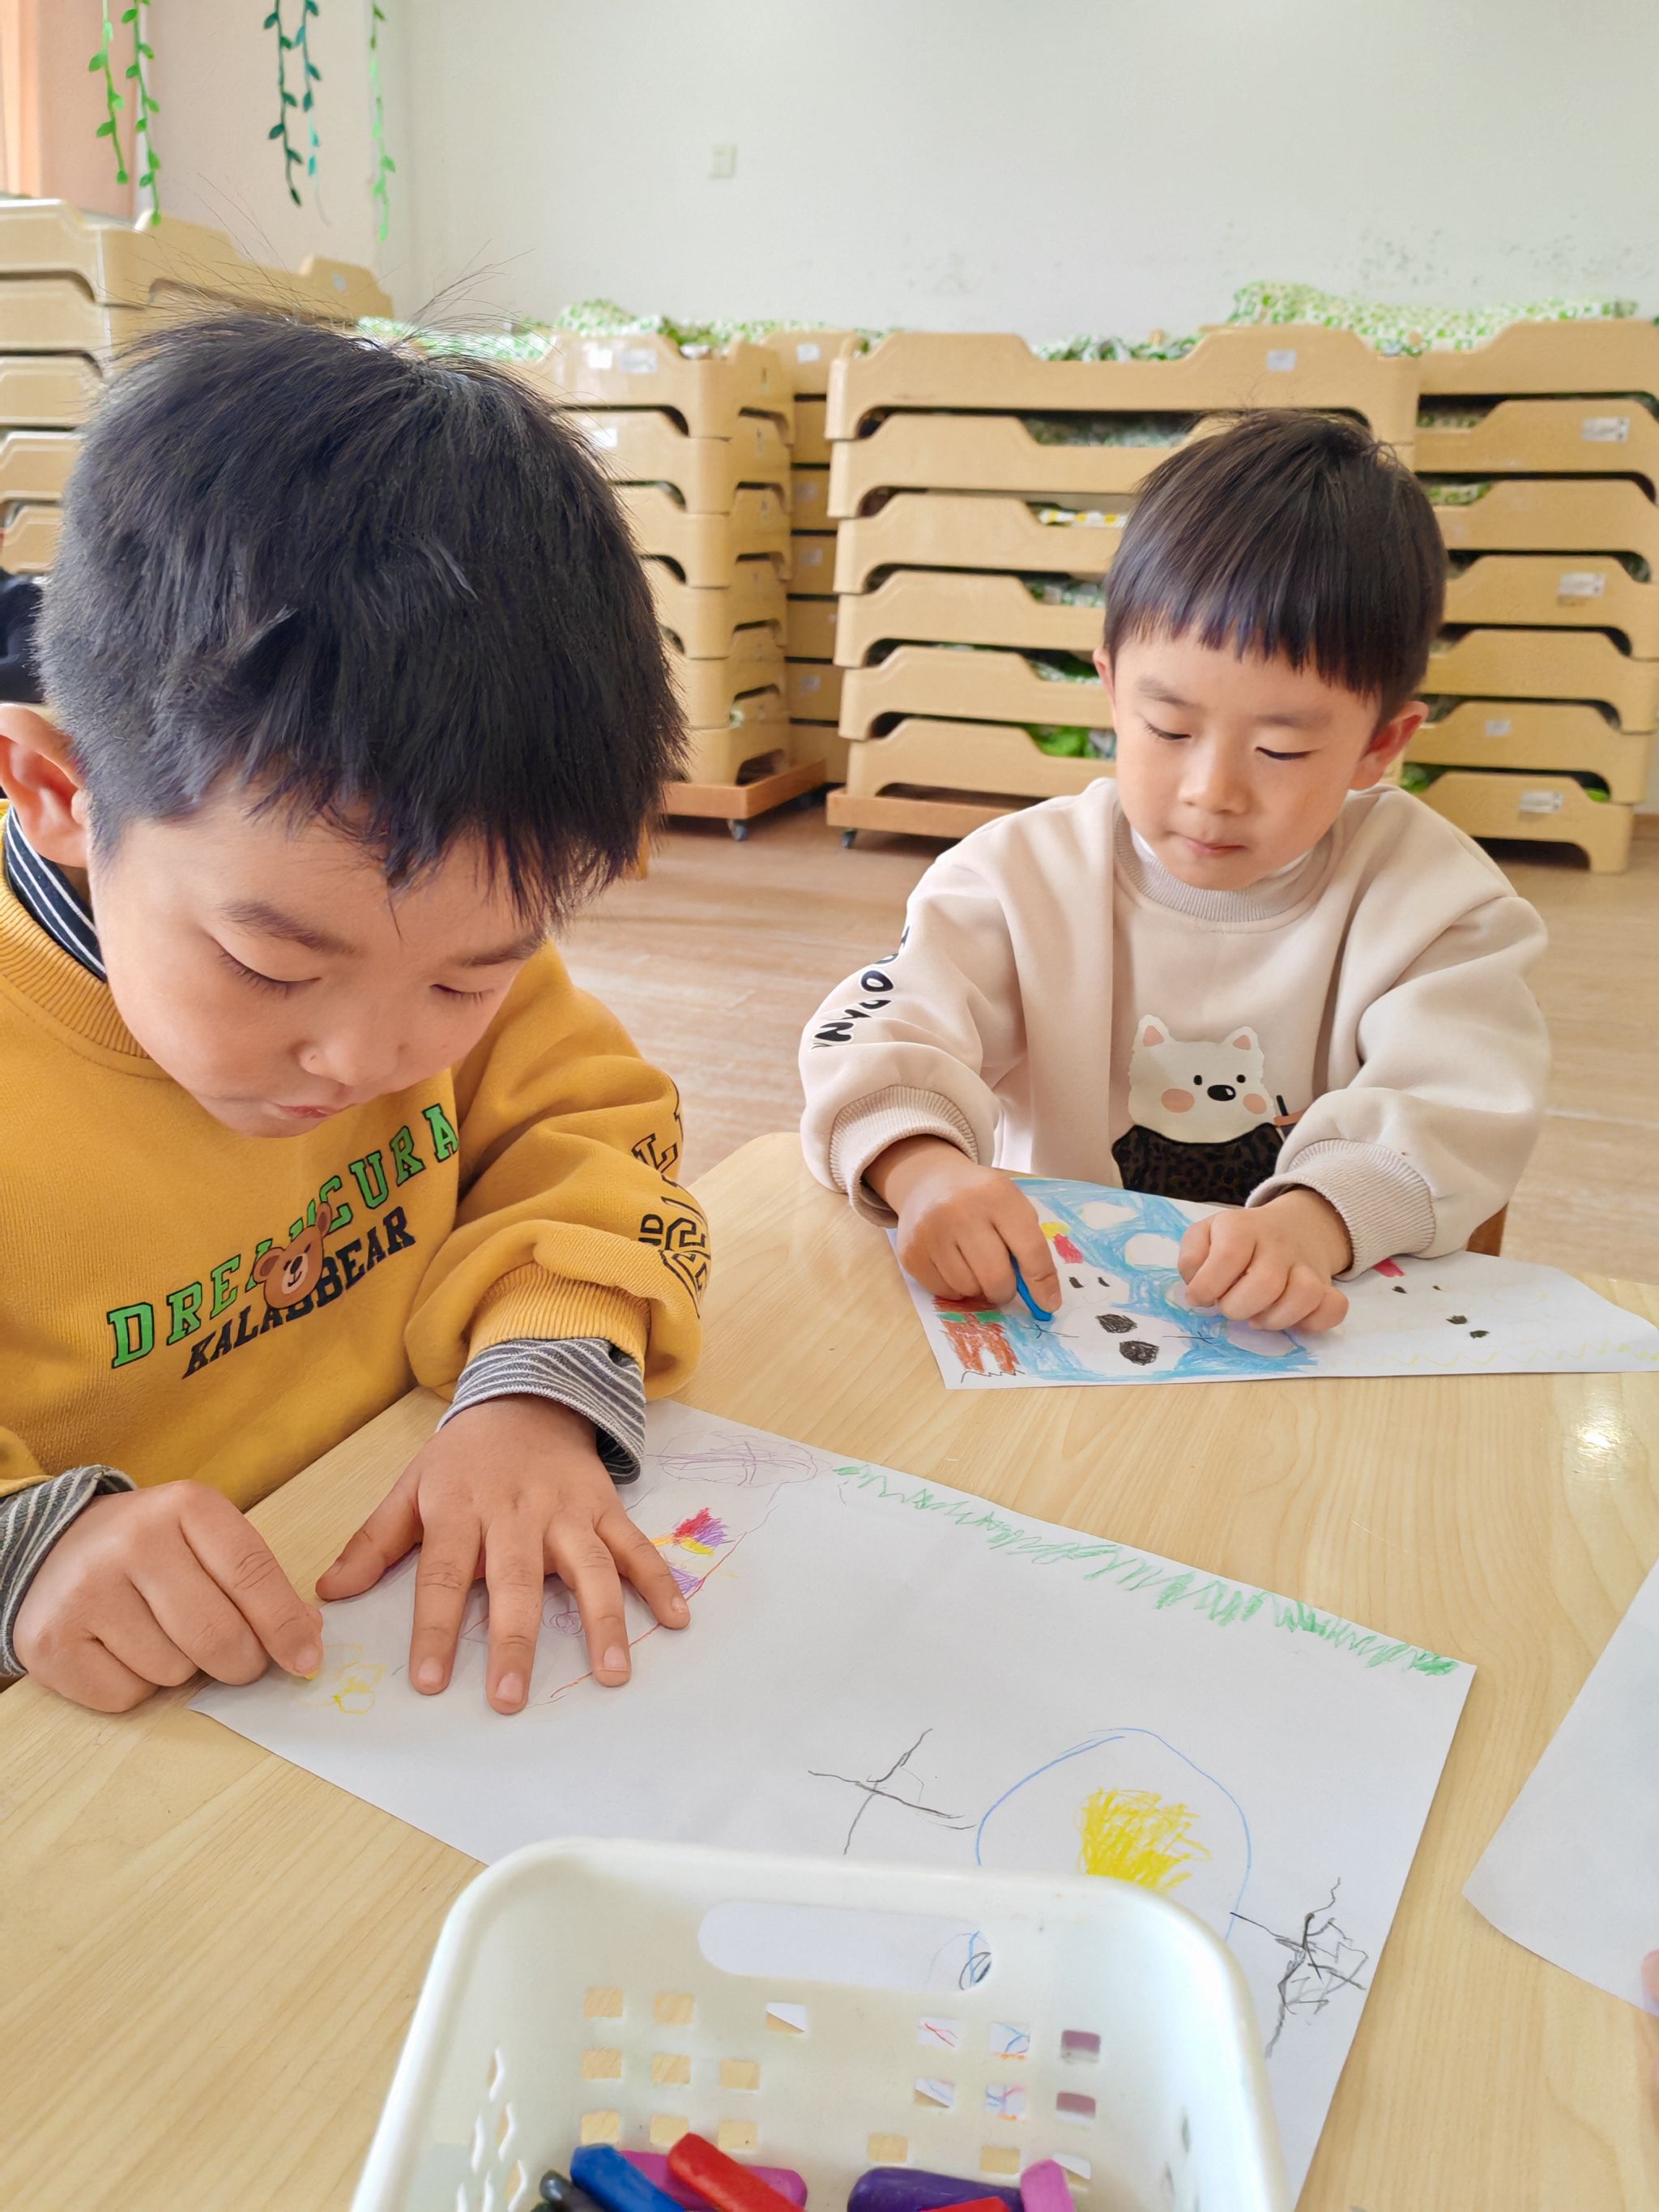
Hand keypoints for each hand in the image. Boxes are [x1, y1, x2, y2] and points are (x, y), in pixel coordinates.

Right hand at [13, 1484, 322, 1713]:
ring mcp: (87, 1591)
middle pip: (217, 1634)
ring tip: (157, 1631)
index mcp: (185, 1506)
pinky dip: (137, 1687)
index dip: (285, 1625)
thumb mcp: (208, 1539)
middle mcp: (133, 1542)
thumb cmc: (153, 1549)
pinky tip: (121, 1649)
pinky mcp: (51, 1641)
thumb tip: (305, 1640)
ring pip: (174, 1671)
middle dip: (242, 1662)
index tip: (307, 1658)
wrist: (57, 1548)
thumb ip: (257, 1583)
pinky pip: (127, 1696)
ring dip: (182, 1669)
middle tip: (238, 1660)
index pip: (252, 1573)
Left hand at [315, 1396, 686, 1713]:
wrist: (526, 1399)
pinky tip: (676, 1620)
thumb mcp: (410, 1488)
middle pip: (515, 1581)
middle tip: (511, 1698)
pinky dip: (659, 1581)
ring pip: (587, 1568)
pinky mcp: (605, 1508)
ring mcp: (566, 1511)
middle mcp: (515, 1512)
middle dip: (514, 1640)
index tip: (430, 1682)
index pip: (442, 1575)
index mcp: (459, 1510)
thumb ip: (374, 1542)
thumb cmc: (462, 1459)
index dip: (434, 1628)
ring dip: (603, 1621)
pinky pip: (635, 1547)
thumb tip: (329, 1592)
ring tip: (612, 1674)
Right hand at [870, 1136, 1061, 1311]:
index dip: (1043, 1282)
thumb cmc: (980, 1199)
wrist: (928, 1181)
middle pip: (996, 1277)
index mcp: (997, 1196)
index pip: (1030, 1248)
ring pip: (968, 1289)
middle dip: (1005, 1291)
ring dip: (978, 1287)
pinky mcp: (911, 1253)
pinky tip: (952, 1264)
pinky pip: (944, 1292)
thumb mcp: (1011, 1205)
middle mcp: (961, 1211)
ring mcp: (932, 1232)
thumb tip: (1042, 1297)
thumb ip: (1029, 1244)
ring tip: (973, 1264)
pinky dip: (955, 1288)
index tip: (1048, 1303)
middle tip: (1003, 1285)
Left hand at [1178, 1189, 1351, 1331]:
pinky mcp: (1327, 1286)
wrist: (1290, 1227)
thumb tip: (1196, 1288)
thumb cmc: (1236, 1240)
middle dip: (1238, 1308)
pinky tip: (1292, 1320)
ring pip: (1304, 1295)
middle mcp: (1278, 1244)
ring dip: (1275, 1319)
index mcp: (1242, 1228)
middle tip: (1230, 1306)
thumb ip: (1192, 1258)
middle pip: (1265, 1283)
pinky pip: (1334, 1308)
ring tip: (1257, 1317)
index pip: (1227, 1257)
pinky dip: (1313, 1322)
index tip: (1200, 1297)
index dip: (1208, 1286)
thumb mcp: (1205, 1235)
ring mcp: (1306, 1265)